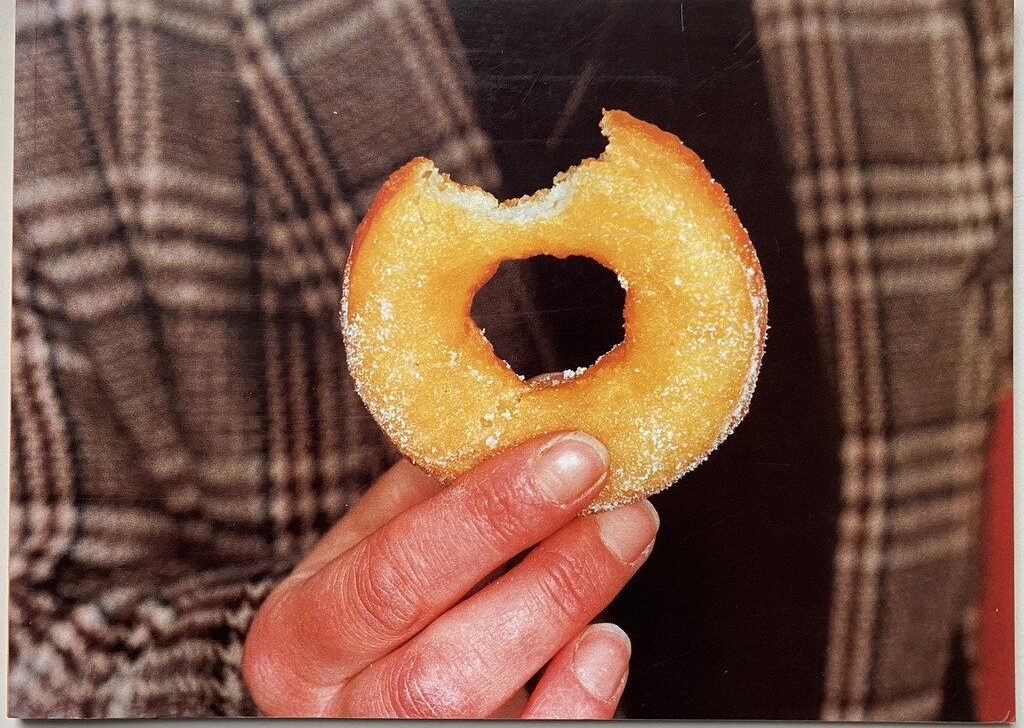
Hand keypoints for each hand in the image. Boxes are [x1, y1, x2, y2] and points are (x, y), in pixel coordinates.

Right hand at [242, 432, 658, 717]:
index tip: (571, 454)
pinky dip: (575, 701)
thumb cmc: (372, 611)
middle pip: (437, 663)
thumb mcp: (374, 547)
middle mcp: (333, 708)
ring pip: (471, 706)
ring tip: (622, 541)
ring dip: (565, 617)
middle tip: (619, 502)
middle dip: (544, 575)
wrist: (352, 694)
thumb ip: (431, 497)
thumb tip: (531, 429)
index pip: (390, 574)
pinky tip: (608, 642)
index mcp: (298, 633)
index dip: (486, 516)